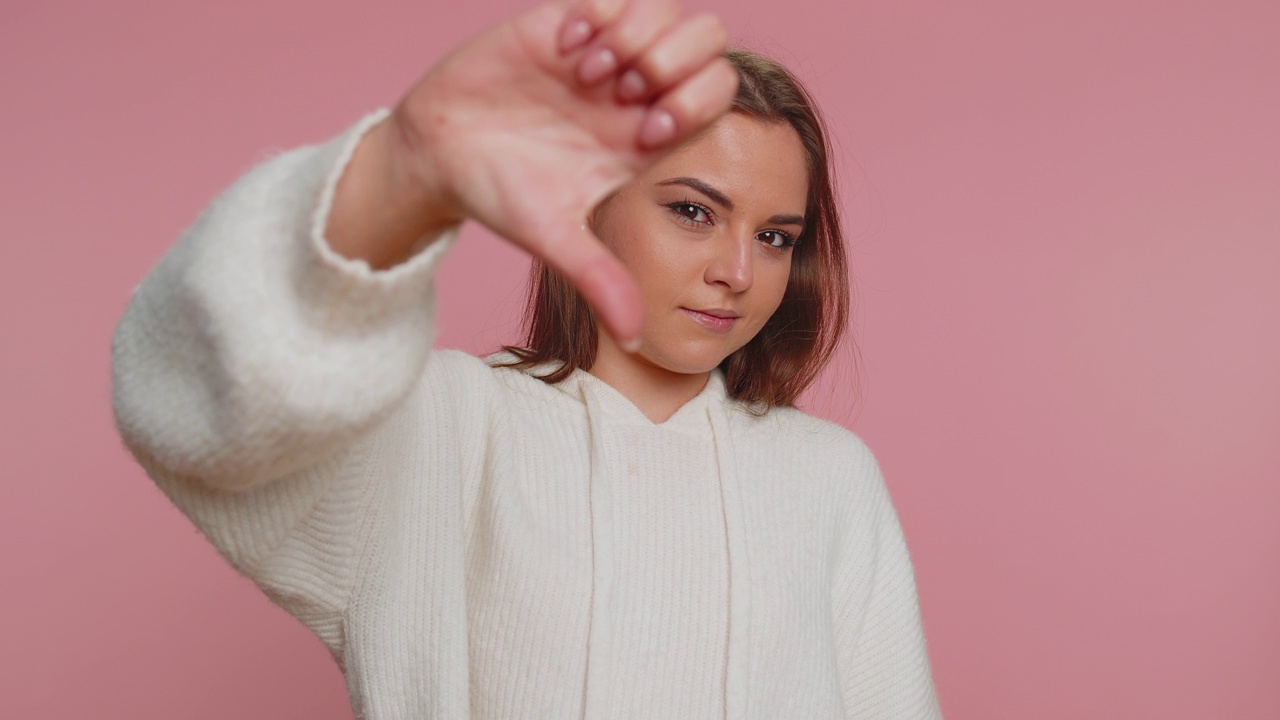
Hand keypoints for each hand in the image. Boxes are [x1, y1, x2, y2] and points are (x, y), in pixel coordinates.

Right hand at [391, 0, 737, 347]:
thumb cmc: (500, 196)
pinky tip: (570, 47)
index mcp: (648, 137)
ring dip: (641, 35)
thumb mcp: (554, 238)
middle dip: (680, 63)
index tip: (648, 131)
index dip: (698, 106)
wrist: (439, 155)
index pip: (717, 100)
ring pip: (672, 11)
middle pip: (709, 45)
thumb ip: (600, 278)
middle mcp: (637, 90)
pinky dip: (605, 13)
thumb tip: (636, 337)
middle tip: (629, 93)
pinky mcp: (569, 20)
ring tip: (592, 71)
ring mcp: (607, 52)